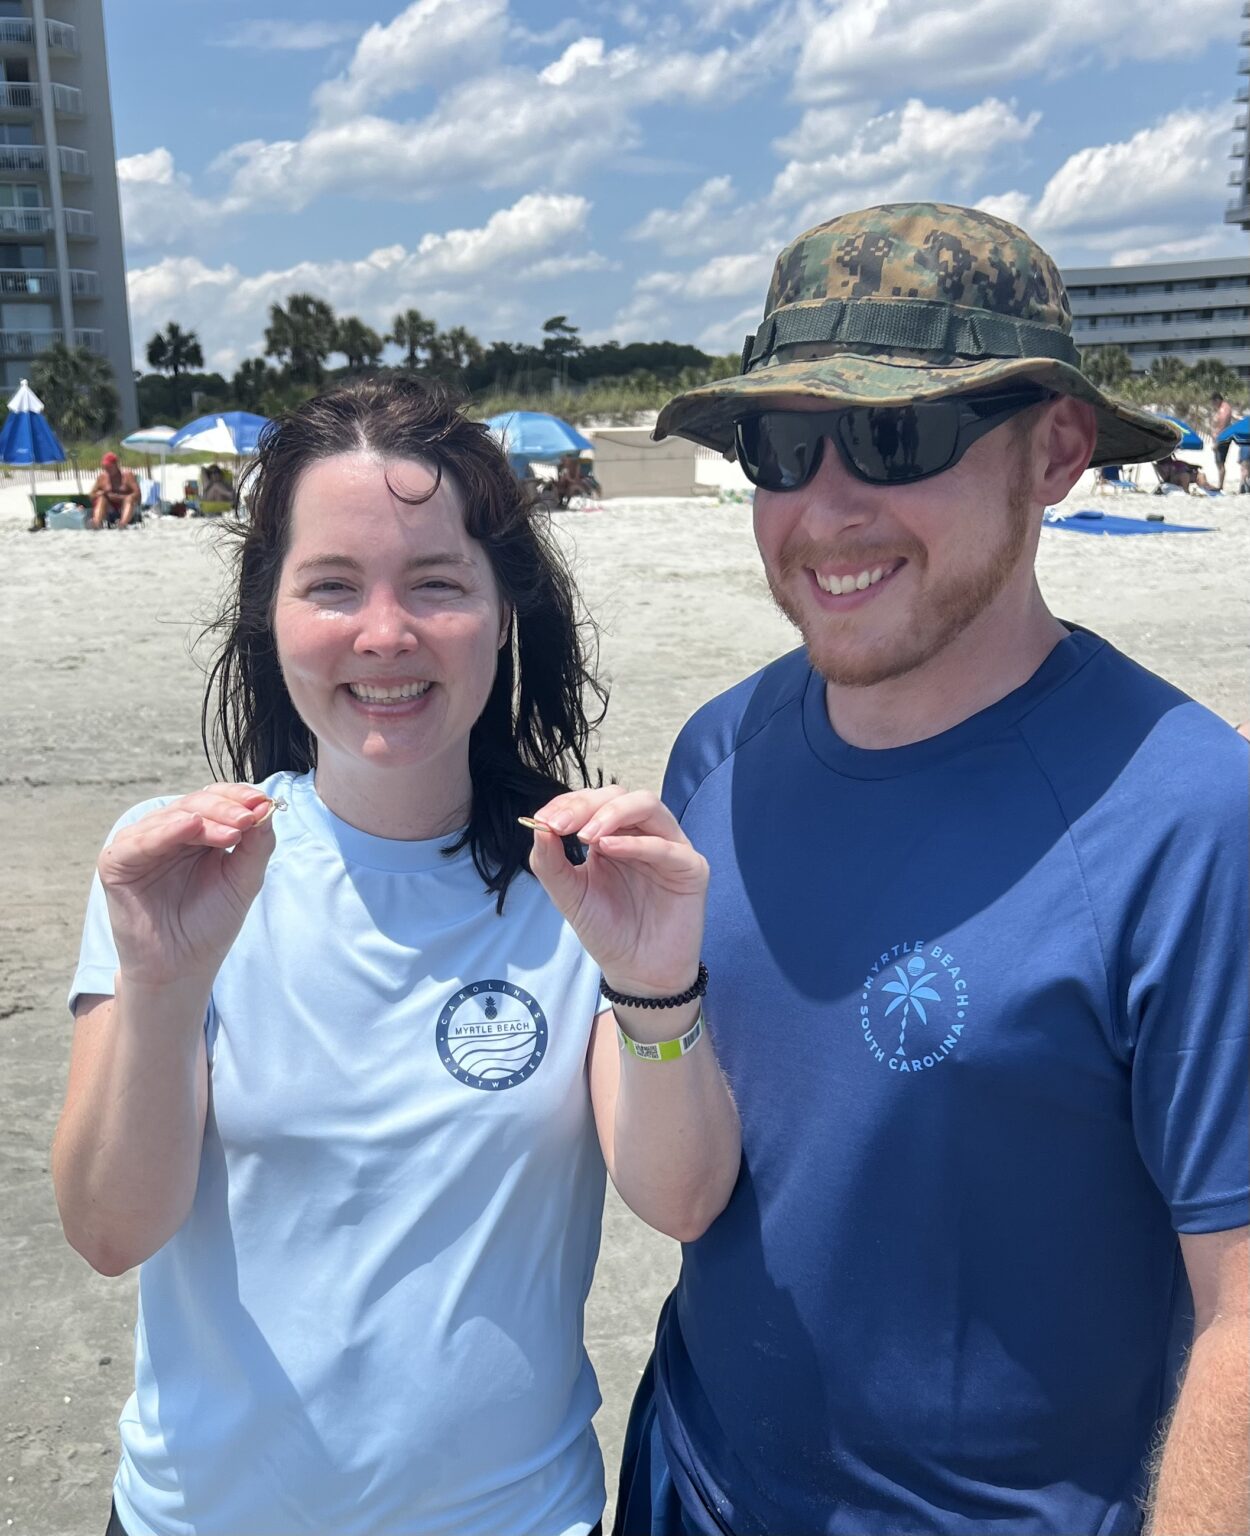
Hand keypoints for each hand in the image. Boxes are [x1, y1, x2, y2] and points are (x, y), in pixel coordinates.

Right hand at [98, 783, 277, 989]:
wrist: (182, 967)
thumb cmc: (210, 924)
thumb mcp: (244, 880)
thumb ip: (257, 845)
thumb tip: (267, 806)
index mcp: (197, 833)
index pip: (216, 800)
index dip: (238, 796)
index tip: (262, 802)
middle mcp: (167, 833)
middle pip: (196, 804)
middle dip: (226, 809)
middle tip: (249, 818)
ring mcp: (140, 845)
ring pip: (171, 817)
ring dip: (206, 819)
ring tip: (233, 831)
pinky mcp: (117, 863)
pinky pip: (139, 841)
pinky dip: (164, 832)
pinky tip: (189, 827)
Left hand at [527, 787, 706, 996]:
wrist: (637, 973)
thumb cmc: (607, 931)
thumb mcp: (569, 895)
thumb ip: (550, 862)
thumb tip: (537, 826)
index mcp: (615, 835)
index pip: (593, 802)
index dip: (568, 804)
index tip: (544, 821)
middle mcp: (643, 835)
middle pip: (620, 796)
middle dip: (587, 806)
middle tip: (561, 825)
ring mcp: (669, 847)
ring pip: (648, 806)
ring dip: (613, 814)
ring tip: (586, 835)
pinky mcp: (691, 868)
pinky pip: (666, 846)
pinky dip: (636, 844)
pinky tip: (609, 849)